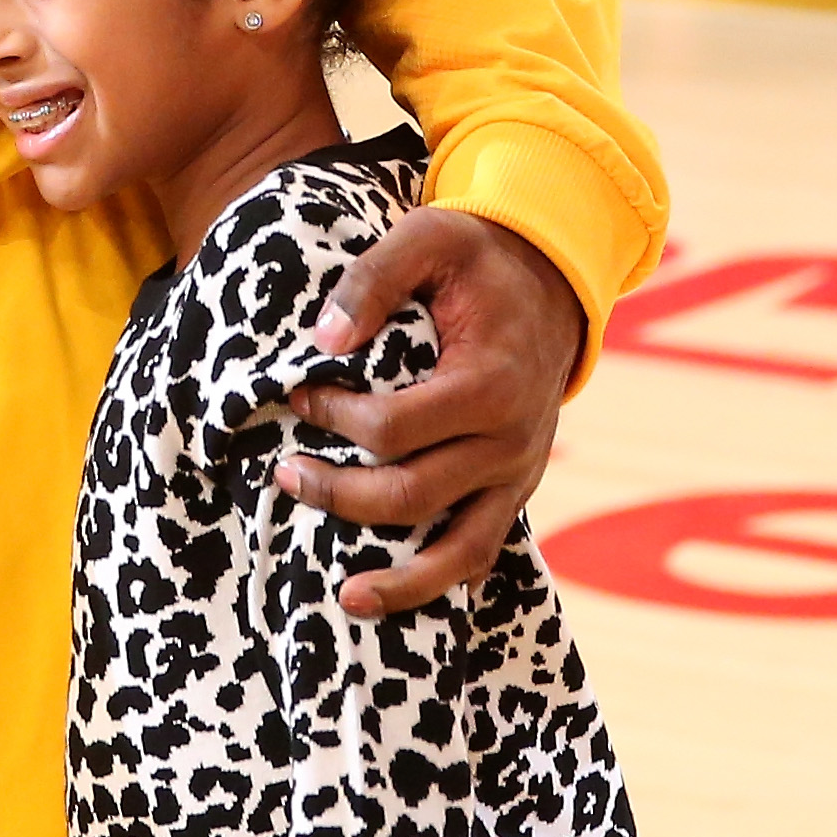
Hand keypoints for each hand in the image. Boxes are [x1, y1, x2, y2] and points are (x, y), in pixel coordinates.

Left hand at [271, 207, 585, 617]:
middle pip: (412, 495)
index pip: (392, 428)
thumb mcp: (429, 237)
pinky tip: (400, 596)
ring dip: (399, 579)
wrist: (551, 282)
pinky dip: (443, 580)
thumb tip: (321, 342)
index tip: (297, 396)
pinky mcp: (516, 488)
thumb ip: (372, 279)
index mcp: (489, 383)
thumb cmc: (479, 259)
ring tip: (345, 598)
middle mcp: (510, 440)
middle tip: (285, 476)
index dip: (334, 418)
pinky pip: (483, 550)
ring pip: (457, 549)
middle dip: (339, 494)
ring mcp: (517, 473)